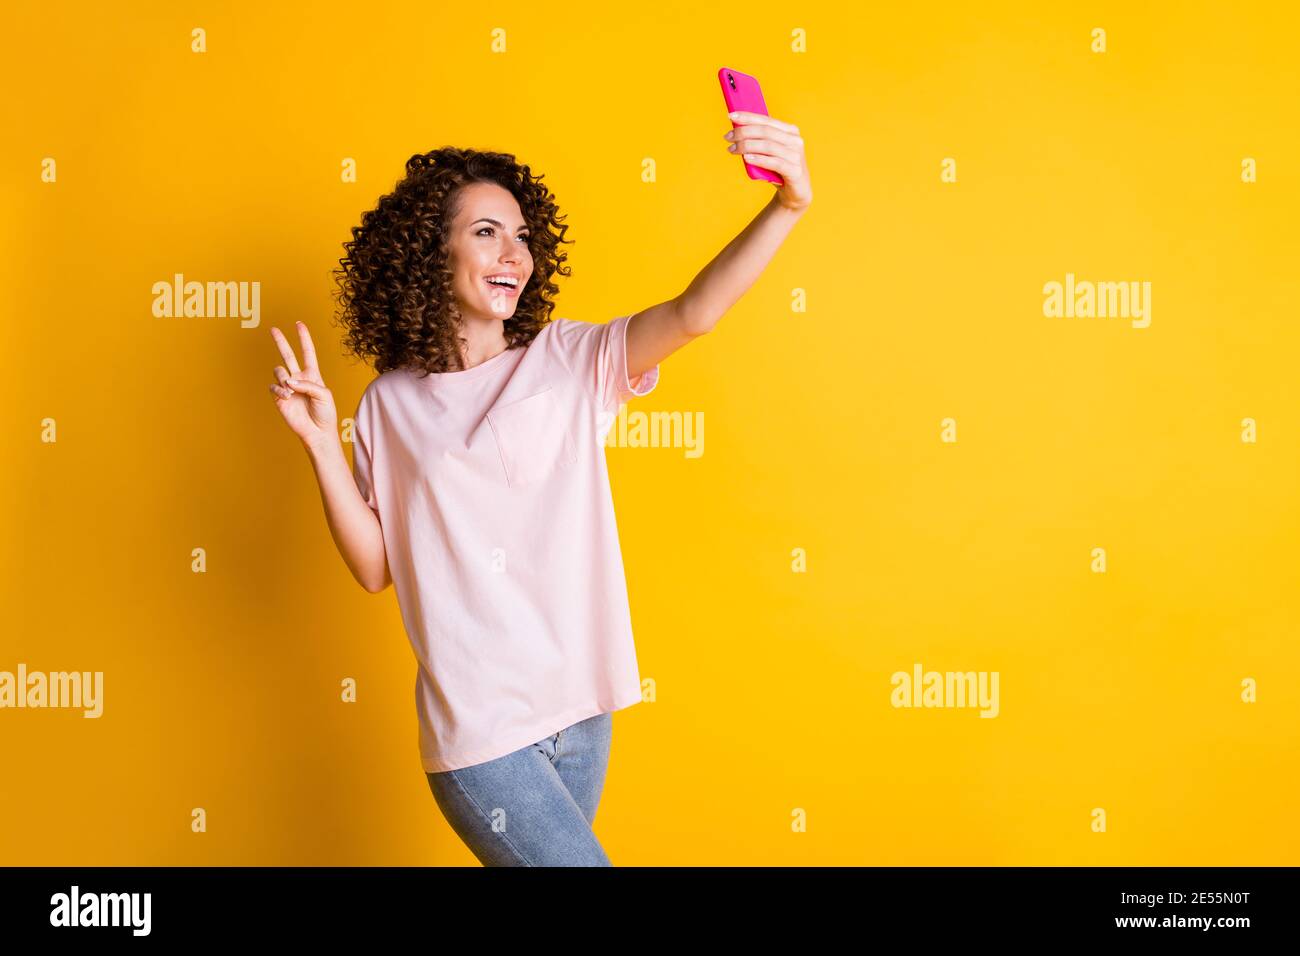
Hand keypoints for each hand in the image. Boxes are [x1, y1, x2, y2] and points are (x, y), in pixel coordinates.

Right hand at [268, 321, 337, 449]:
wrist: (317, 432)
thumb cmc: (325, 413)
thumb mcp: (324, 395)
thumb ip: (308, 384)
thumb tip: (289, 380)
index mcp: (312, 374)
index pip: (307, 352)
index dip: (304, 338)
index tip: (298, 324)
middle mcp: (298, 378)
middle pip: (288, 354)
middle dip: (281, 341)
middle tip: (273, 329)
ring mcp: (288, 387)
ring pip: (278, 370)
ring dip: (284, 379)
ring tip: (291, 391)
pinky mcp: (279, 397)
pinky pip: (274, 386)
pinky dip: (280, 390)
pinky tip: (287, 397)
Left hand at [724, 111, 812, 211]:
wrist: (793, 193)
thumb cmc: (778, 170)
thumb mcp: (768, 152)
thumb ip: (759, 140)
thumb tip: (737, 127)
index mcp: (790, 131)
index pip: (766, 120)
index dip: (748, 117)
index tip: (731, 116)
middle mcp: (795, 141)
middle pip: (765, 131)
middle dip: (744, 132)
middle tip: (728, 137)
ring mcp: (796, 156)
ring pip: (768, 146)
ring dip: (747, 146)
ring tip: (732, 149)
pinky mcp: (795, 171)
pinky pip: (774, 163)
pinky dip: (759, 159)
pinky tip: (746, 158)